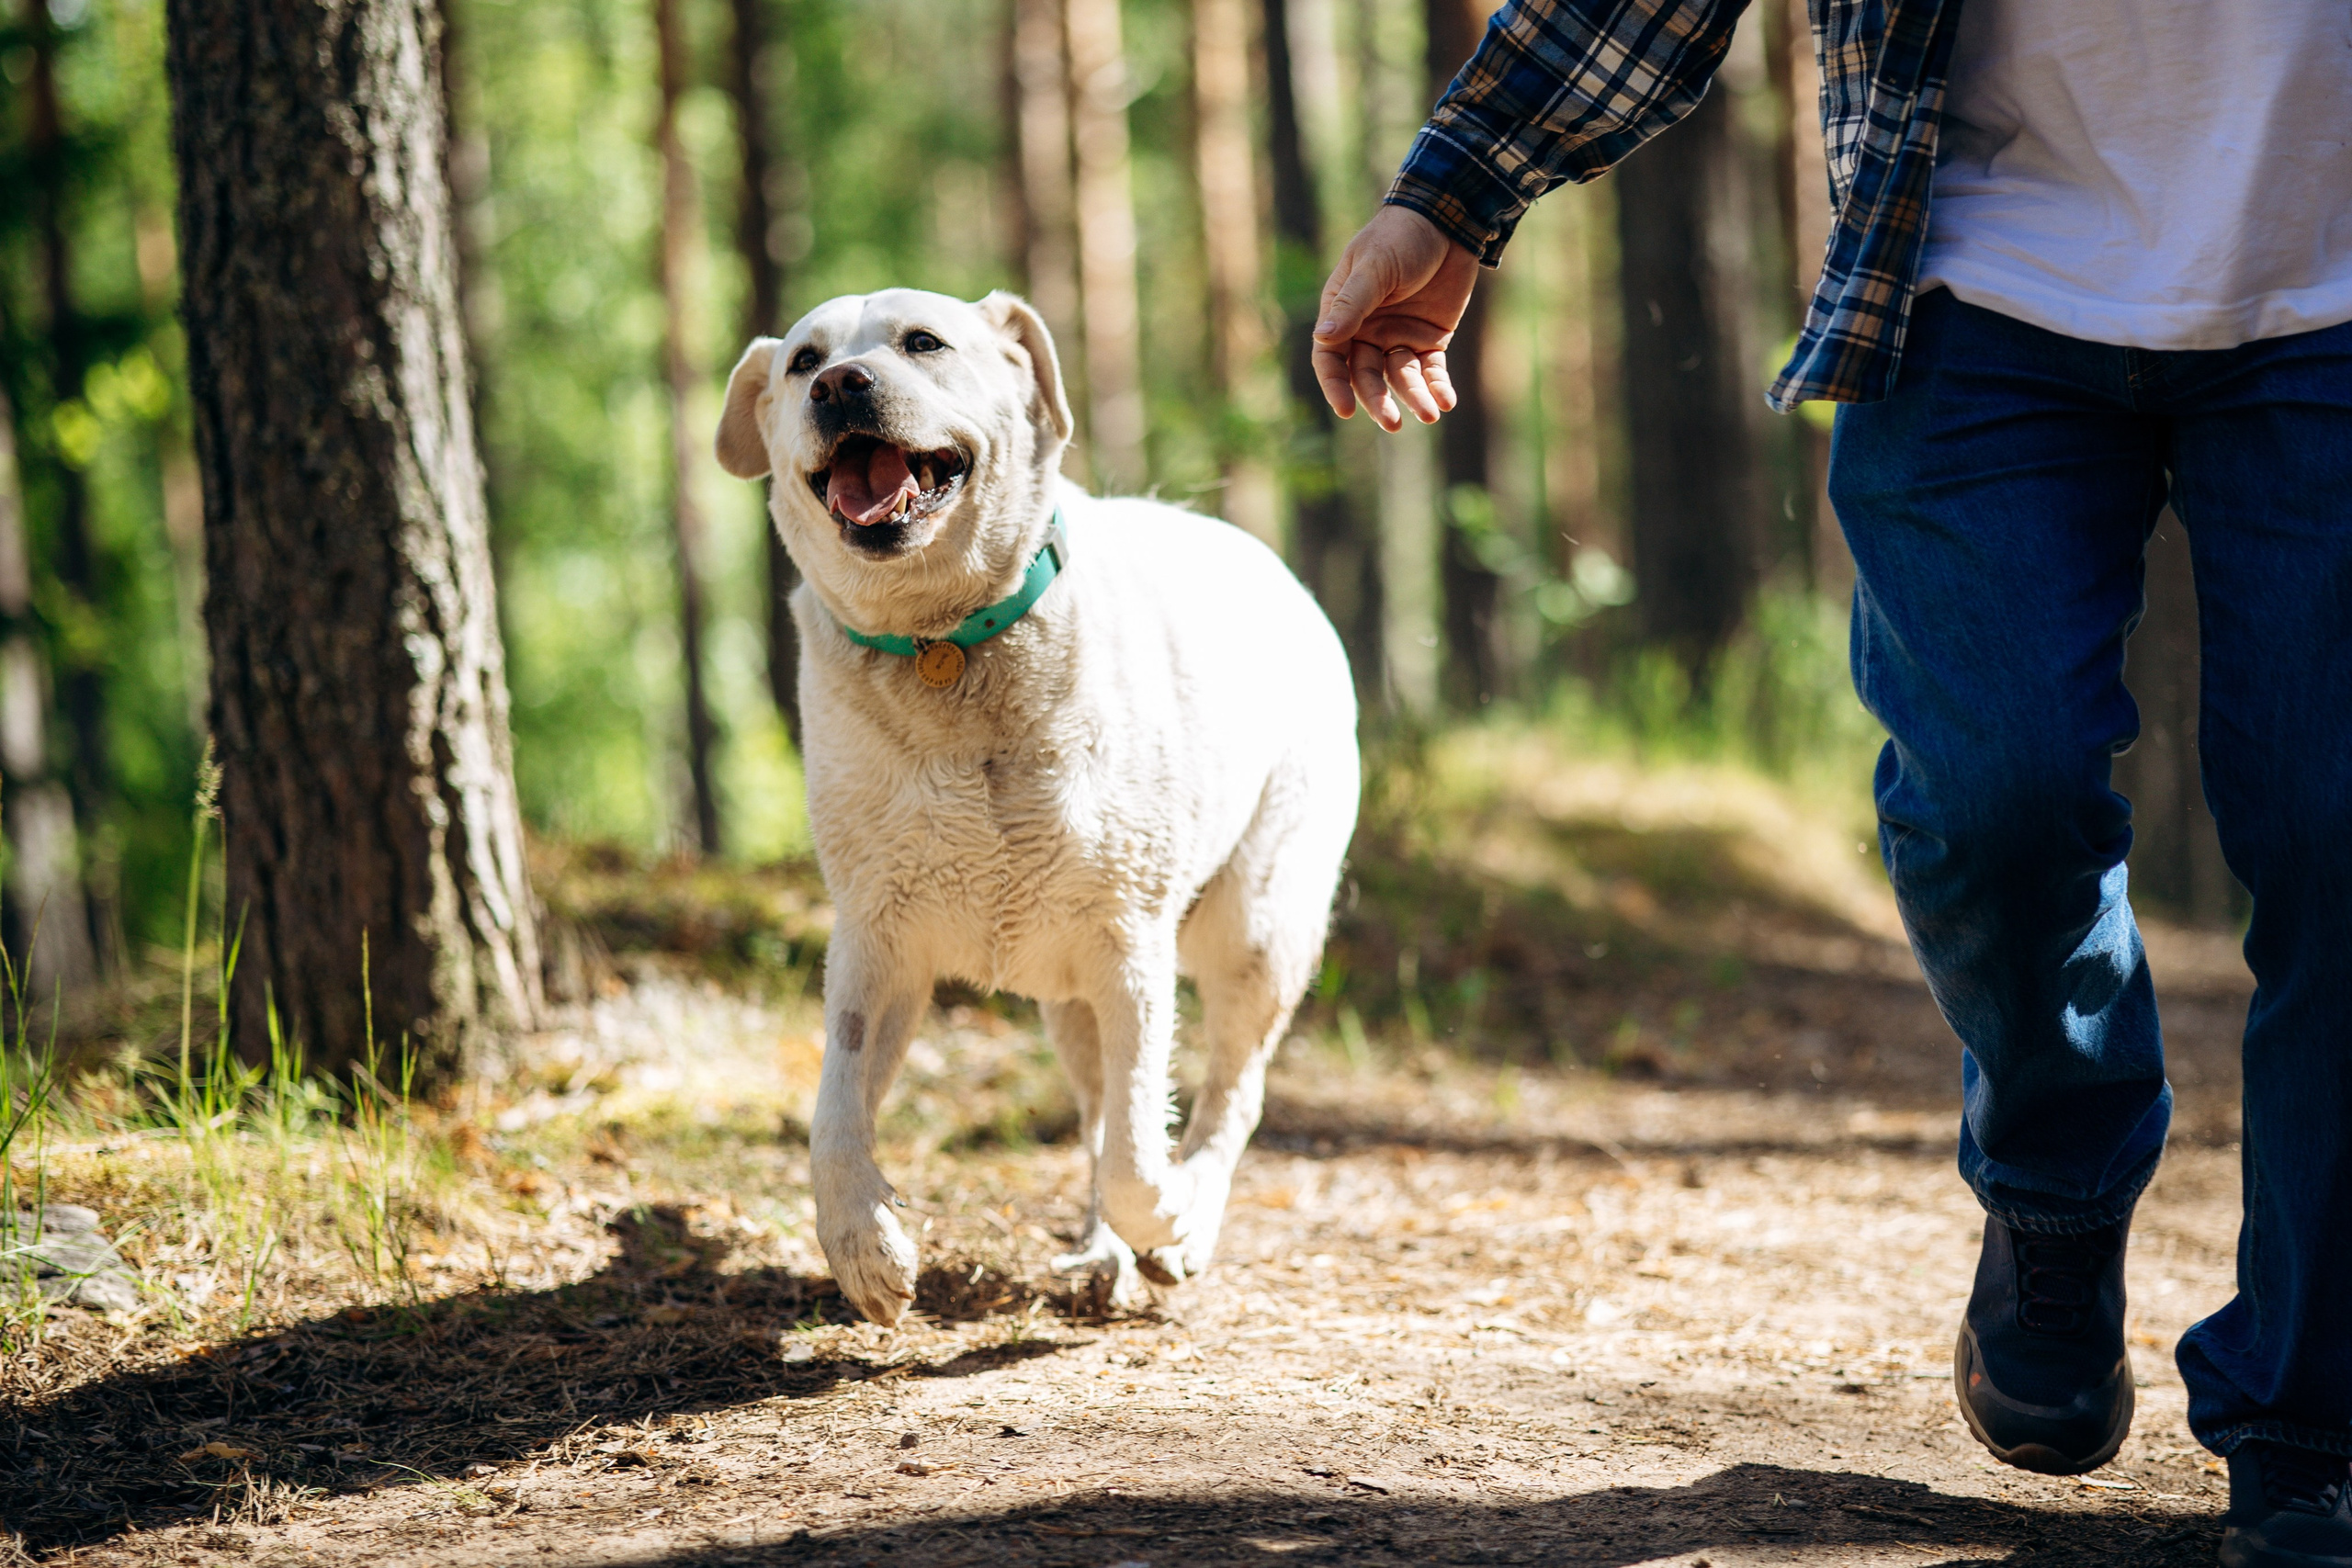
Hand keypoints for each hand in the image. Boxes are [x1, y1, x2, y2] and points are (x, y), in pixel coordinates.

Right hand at [1311, 205, 1479, 430]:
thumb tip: (1323, 337)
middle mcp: (1367, 330)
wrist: (1449, 221)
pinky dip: (1437, 387)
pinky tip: (1446, 402)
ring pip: (1400, 378)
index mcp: (1343, 313)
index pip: (1330, 358)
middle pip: (1365, 375)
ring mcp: (1398, 336)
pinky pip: (1430, 371)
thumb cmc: (1401, 237)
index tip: (1346, 409)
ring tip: (1429, 415)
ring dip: (1412, 397)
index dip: (1335, 385)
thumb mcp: (1375, 267)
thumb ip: (1353, 303)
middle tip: (1391, 423)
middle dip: (1377, 400)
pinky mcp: (1430, 339)